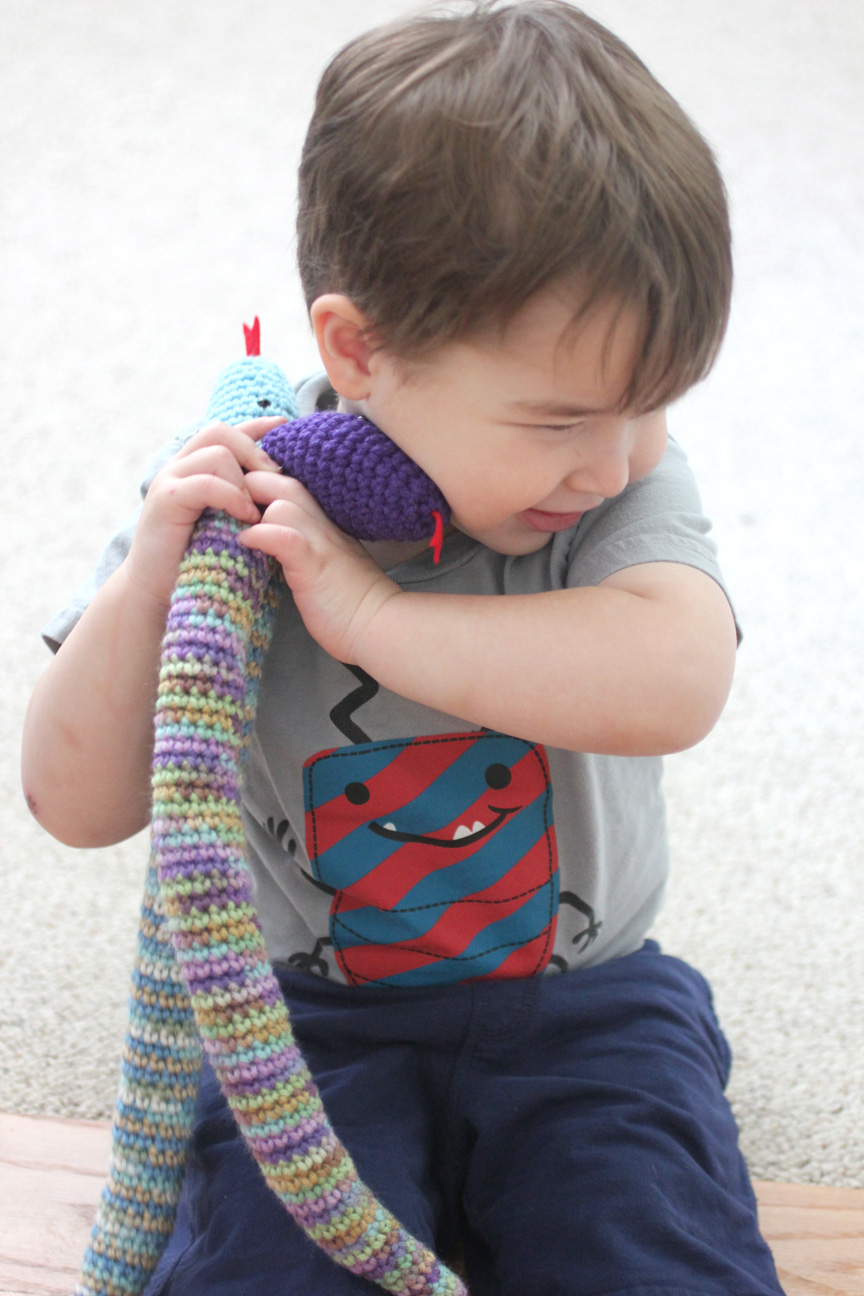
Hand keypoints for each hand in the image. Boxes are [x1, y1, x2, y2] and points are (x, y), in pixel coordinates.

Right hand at [123, 416, 286, 606]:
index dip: (255, 425)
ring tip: (256, 508)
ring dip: (244, 478)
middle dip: (253, 449)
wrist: (157, 589)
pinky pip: (206, 483)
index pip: (226, 432)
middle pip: (219, 431)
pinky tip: (245, 516)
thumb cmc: (198, 558)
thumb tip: (280, 484)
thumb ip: (243, 498)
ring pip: (216, 452)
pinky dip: (231, 496)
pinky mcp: (166, 500)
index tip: (284, 425)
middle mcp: (179, 467)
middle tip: (276, 475)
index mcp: (195, 468)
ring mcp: (170, 480)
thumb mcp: (227, 522)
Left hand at [237, 475, 400, 663]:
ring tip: (233, 527)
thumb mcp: (320, 562)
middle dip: (247, 487)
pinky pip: (284, 536)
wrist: (378, 625)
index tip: (235, 502)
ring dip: (251, 509)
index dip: (256, 484)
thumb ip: (297, 543)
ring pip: (281, 501)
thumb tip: (264, 541)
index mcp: (320, 521)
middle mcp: (321, 523)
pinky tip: (246, 542)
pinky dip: (261, 535)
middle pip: (279, 479)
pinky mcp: (314, 564)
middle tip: (226, 509)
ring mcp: (319, 541)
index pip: (284, 481)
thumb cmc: (347, 601)